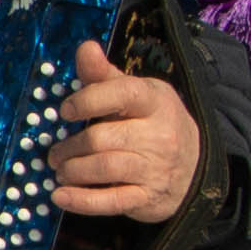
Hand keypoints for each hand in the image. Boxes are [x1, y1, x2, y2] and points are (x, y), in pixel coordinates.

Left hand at [50, 47, 201, 224]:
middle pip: (103, 138)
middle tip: (54, 153)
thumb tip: (85, 48)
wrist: (196, 167)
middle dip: (71, 147)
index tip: (66, 110)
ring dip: (73, 171)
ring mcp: (155, 168)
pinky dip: (81, 201)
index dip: (88, 100)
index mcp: (154, 101)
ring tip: (60, 170)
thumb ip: (105, 76)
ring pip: (105, 168)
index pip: (122, 93)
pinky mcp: (148, 197)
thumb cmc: (155, 124)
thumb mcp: (137, 94)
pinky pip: (111, 201)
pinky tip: (60, 196)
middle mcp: (158, 135)